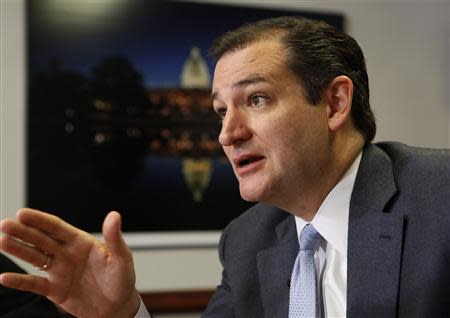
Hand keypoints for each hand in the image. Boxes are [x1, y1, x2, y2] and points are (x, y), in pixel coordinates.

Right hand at [0, 208, 140, 317]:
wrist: (118, 307)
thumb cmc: (122, 279)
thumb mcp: (121, 258)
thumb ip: (114, 238)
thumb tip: (114, 215)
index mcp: (81, 242)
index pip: (57, 227)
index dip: (40, 220)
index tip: (23, 213)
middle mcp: (67, 253)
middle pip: (41, 240)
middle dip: (23, 232)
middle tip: (5, 224)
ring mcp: (59, 271)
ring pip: (34, 258)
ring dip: (18, 250)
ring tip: (2, 241)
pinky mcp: (55, 290)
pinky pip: (35, 284)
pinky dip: (20, 282)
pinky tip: (5, 278)